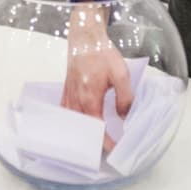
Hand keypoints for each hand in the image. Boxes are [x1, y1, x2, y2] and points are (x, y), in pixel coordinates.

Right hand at [60, 3, 131, 149]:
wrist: (85, 38)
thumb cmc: (102, 54)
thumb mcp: (121, 74)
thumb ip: (125, 98)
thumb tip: (123, 116)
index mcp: (90, 99)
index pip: (97, 129)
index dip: (107, 143)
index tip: (116, 150)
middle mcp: (76, 101)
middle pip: (83, 131)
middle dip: (94, 143)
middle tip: (106, 151)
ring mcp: (68, 97)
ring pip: (73, 124)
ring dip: (83, 134)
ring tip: (93, 143)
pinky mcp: (65, 92)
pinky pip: (66, 114)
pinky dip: (72, 123)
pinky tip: (78, 127)